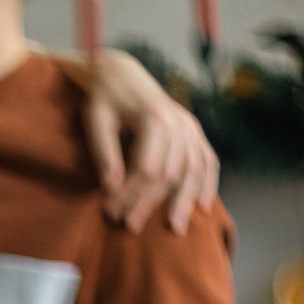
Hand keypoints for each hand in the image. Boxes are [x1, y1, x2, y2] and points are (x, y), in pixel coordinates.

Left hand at [77, 48, 217, 235]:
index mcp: (154, 117)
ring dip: (183, 201)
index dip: (130, 194)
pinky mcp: (194, 131)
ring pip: (192, 170)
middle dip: (150, 203)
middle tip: (129, 226)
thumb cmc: (105, 99)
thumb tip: (112, 188)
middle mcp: (179, 122)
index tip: (111, 213)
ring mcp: (190, 126)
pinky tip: (203, 206)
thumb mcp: (95, 121)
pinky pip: (207, 159)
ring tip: (175, 229)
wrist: (123, 75)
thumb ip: (105, 153)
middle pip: (170, 173)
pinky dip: (208, 183)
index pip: (147, 168)